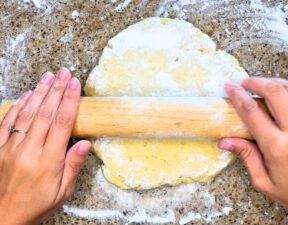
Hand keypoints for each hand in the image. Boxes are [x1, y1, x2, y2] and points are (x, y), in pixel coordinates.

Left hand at [0, 68, 90, 223]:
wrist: (4, 217)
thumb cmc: (37, 204)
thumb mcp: (63, 191)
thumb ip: (73, 165)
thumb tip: (85, 143)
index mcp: (47, 160)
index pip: (62, 123)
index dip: (69, 101)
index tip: (75, 85)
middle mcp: (29, 150)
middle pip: (45, 113)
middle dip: (57, 90)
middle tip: (65, 73)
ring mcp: (10, 147)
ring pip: (27, 113)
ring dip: (39, 92)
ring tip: (49, 76)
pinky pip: (8, 122)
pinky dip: (18, 105)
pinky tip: (27, 94)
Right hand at [218, 77, 287, 214]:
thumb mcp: (264, 182)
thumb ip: (246, 157)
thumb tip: (225, 141)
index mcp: (278, 147)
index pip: (252, 112)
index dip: (238, 96)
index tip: (229, 87)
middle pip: (276, 92)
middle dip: (257, 82)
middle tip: (246, 82)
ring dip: (279, 83)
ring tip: (267, 86)